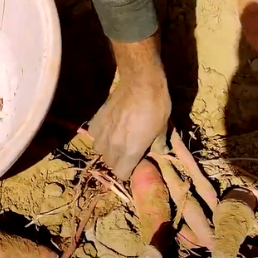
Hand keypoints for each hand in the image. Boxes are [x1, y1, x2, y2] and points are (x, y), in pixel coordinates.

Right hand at [88, 34, 170, 180]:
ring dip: (107, 148)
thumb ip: (158, 144)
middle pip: (110, 162)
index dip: (128, 170)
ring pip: (99, 150)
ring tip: (116, 139)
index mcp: (131, 151)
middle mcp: (113, 146)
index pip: (122, 174)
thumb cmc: (156, 107)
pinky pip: (94, 135)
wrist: (140, 83)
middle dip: (118, 160)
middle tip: (128, 149)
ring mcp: (102, 134)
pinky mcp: (96, 121)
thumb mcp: (163, 128)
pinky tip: (109, 127)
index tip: (135, 162)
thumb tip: (159, 150)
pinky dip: (100, 134)